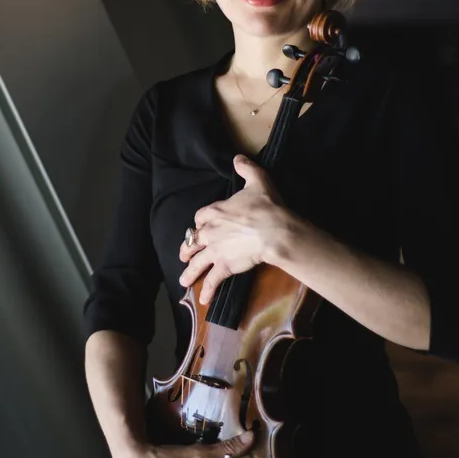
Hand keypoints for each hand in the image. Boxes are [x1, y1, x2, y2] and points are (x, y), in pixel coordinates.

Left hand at [179, 155, 287, 304]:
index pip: (200, 217)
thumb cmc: (266, 206)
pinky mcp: (224, 265)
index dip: (200, 222)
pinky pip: (212, 279)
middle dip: (187, 248)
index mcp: (215, 211)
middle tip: (184, 254)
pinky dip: (207, 290)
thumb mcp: (257, 180)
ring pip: (196, 262)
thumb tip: (238, 158)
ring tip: (183, 280)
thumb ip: (246, 168)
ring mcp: (215, 250)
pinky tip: (203, 299)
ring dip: (189, 272)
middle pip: (192, 240)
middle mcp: (210, 231)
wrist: (274, 230)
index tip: (200, 226)